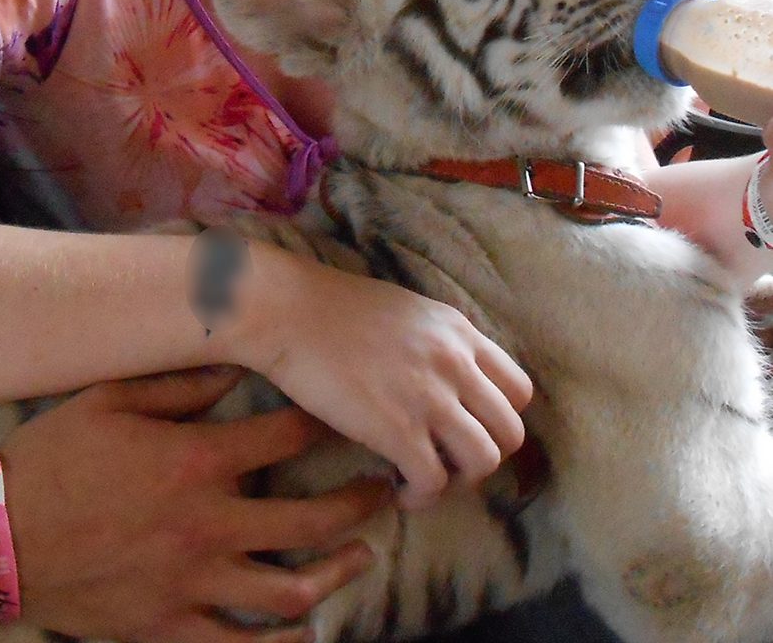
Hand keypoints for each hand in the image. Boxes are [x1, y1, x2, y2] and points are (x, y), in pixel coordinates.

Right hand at [1, 367, 393, 642]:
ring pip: (292, 588)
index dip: (322, 423)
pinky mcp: (172, 627)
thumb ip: (179, 384)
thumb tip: (236, 367)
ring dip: (339, 569)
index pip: (284, 438)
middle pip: (310, 517)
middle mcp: (207, 524)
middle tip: (381, 488)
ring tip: (361, 553)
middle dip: (358, 500)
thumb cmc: (50, 459)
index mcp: (194, 461)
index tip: (342, 416)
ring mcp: (194, 582)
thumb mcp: (109, 401)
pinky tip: (309, 630)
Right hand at [229, 244, 531, 511]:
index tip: (469, 428)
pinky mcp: (397, 430)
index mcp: (459, 332)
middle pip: (511, 432)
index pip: (519, 389)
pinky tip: (398, 489)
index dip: (499, 418)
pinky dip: (421, 495)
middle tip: (449, 459)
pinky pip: (434, 481)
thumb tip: (447, 380)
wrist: (286, 311)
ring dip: (459, 480)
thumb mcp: (406, 311)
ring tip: (426, 478)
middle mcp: (455, 364)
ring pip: (484, 461)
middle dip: (484, 455)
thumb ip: (437, 343)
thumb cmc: (330, 308)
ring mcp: (429, 398)